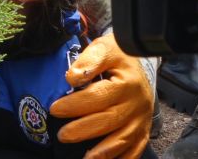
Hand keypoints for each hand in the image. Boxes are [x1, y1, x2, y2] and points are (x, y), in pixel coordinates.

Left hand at [49, 32, 153, 158]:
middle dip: (83, 130)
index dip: (75, 105)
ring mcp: (141, 120)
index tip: (54, 109)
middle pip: (109, 121)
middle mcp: (136, 105)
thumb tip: (72, 78)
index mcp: (126, 84)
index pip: (98, 97)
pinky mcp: (143, 131)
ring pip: (122, 140)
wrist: (143, 62)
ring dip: (103, 152)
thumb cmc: (119, 55)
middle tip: (62, 135)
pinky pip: (134, 150)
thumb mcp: (105, 48)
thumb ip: (89, 60)